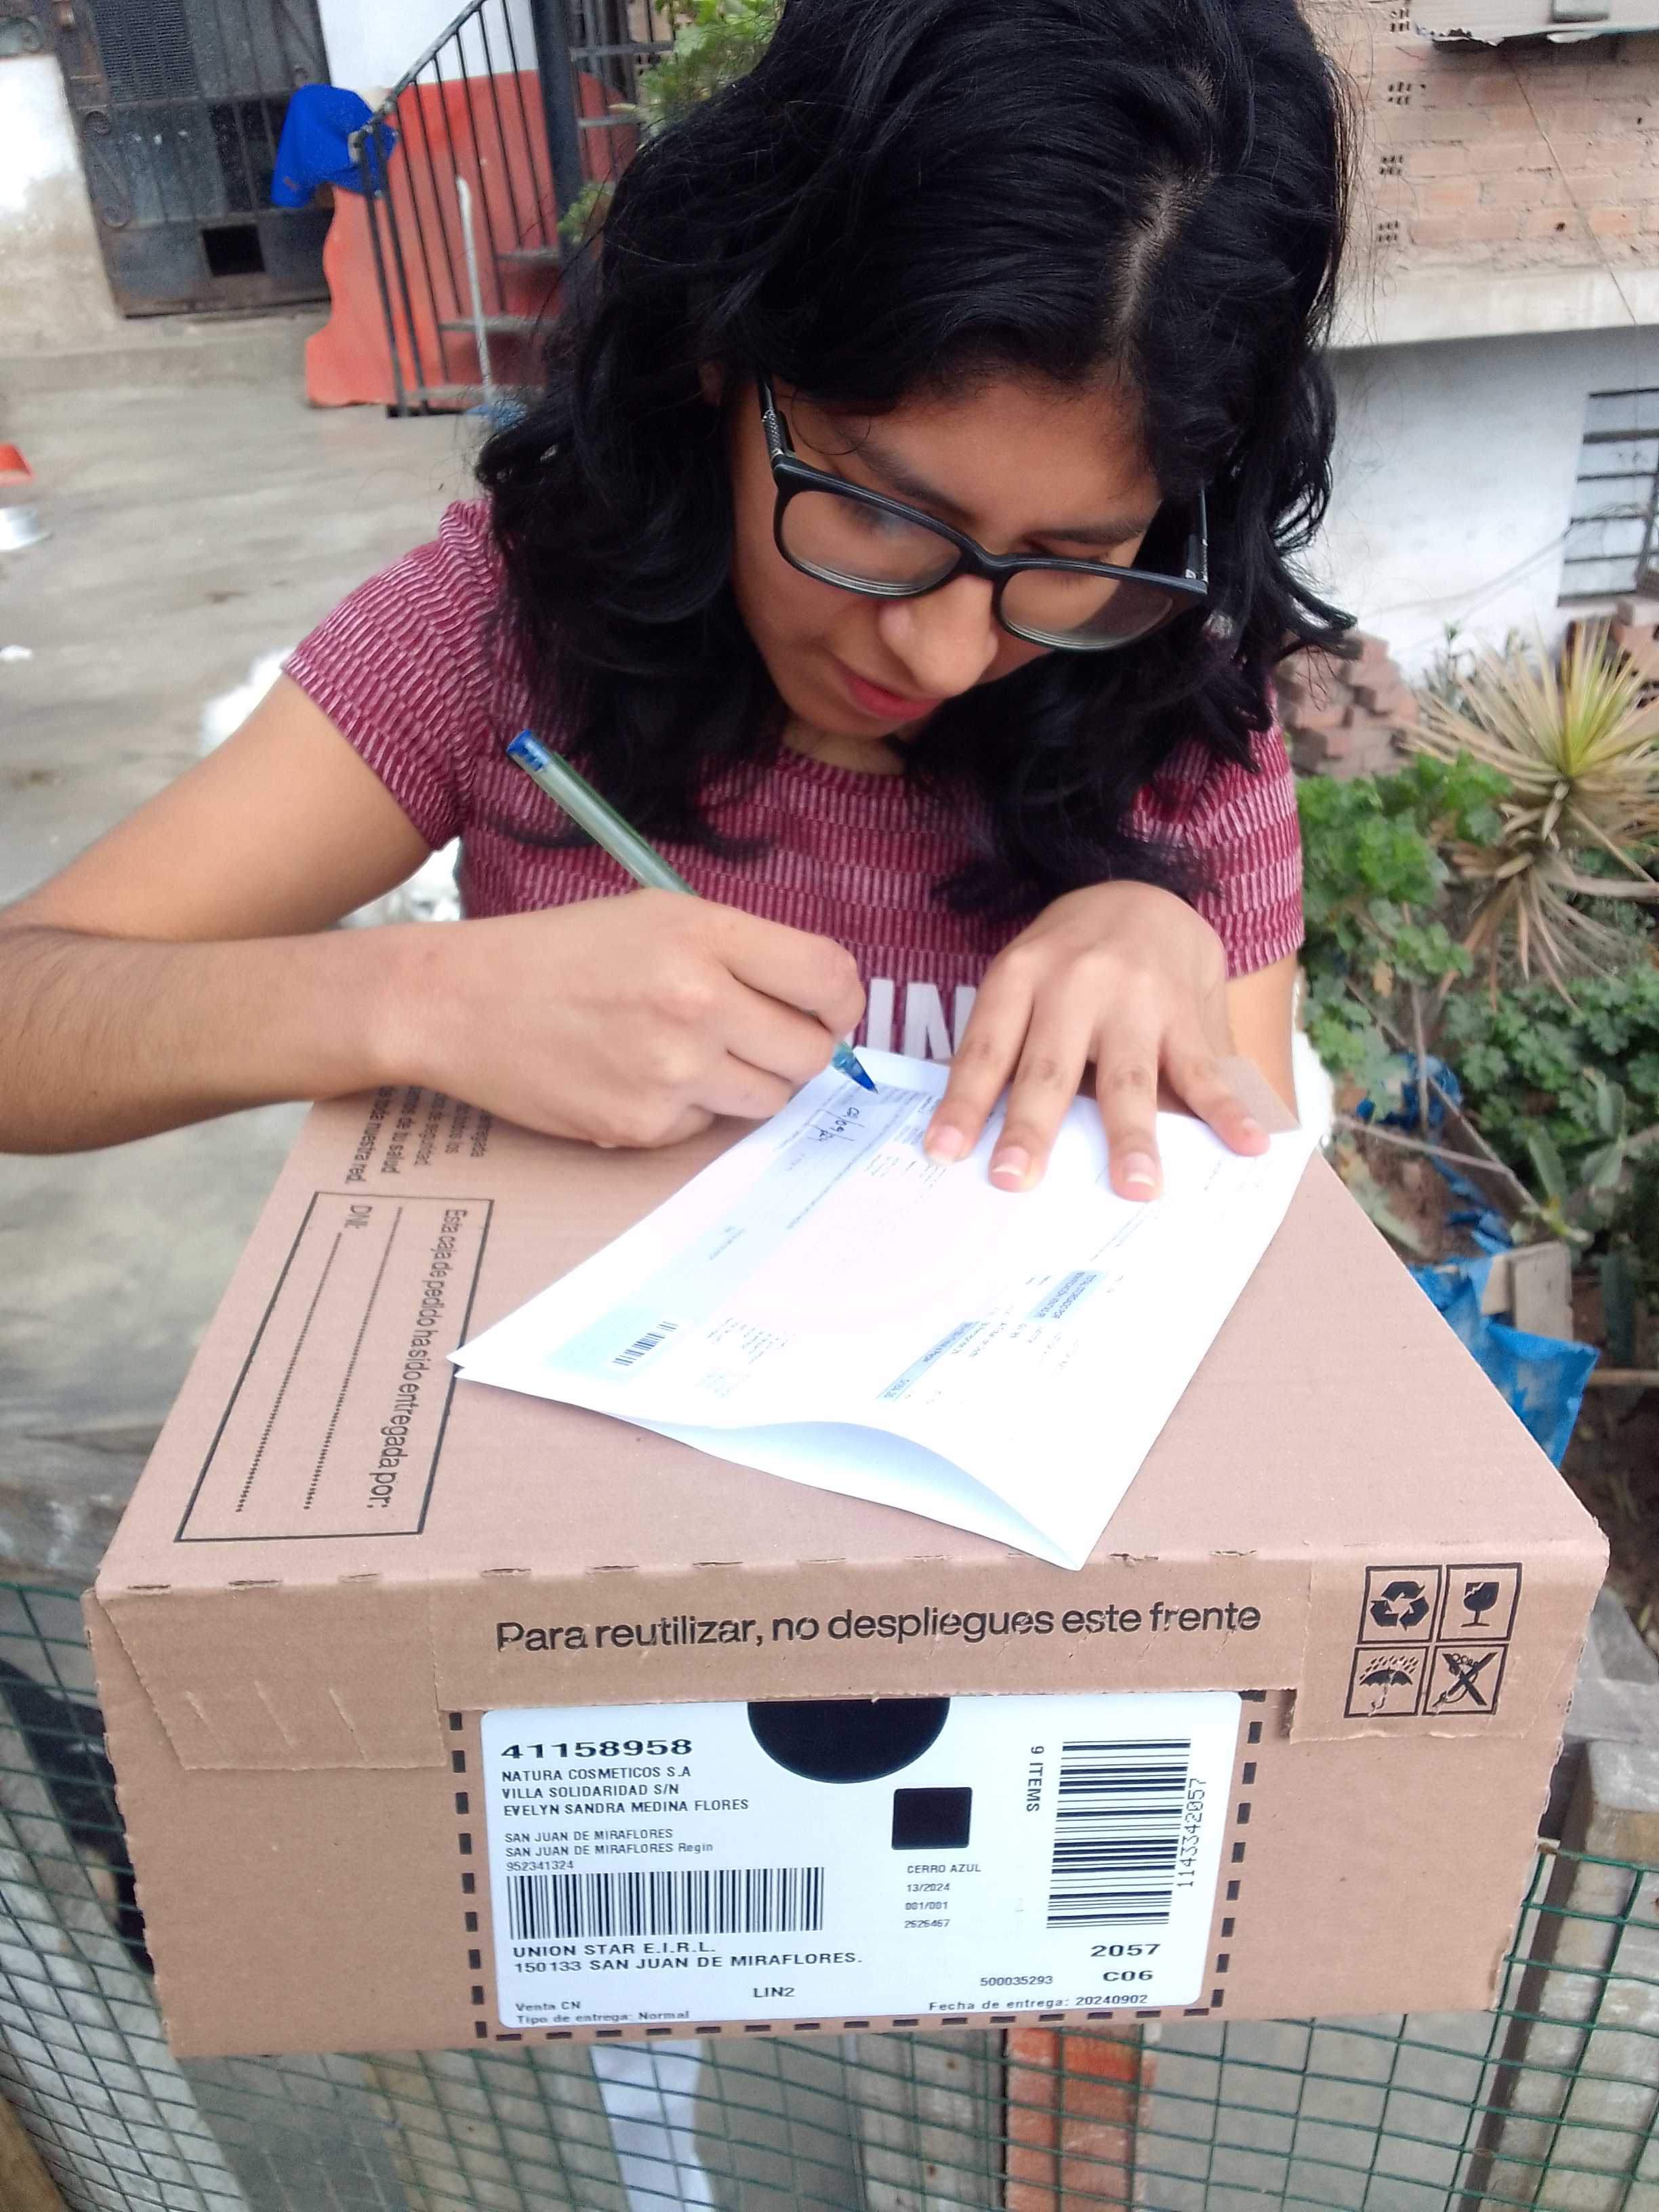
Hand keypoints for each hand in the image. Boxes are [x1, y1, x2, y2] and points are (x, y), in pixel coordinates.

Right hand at [394, 889, 864, 1148]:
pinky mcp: (642, 1126)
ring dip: (748, 1083)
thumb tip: (819, 1003)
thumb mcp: (656, 916)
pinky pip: (707, 1128)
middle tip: (758, 1036)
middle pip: (812, 1053)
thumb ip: (740, 951)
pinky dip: (689, 1111)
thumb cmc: (561, 953)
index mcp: (705, 937)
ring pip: (770, 1100)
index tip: (829, 1010)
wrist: (460, 1001)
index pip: (831, 978)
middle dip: (797, 1049)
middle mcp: (696, 1003)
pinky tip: (640, 1078)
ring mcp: (670, 1072)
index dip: (842, 1002)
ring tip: (691, 1054)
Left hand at [924, 882, 1266, 1196]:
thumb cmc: (1067, 961)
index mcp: (1020, 978)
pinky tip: (1245, 1143)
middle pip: (1049, 1067)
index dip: (963, 1103)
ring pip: (1127, 1076)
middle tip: (1015, 1178)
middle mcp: (1073, 983)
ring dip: (1131, 1134)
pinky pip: (1203, 1067)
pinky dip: (1226, 1109)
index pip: (986, 1050)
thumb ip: (1009, 1046)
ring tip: (1136, 1186)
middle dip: (1031, 1126)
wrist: (1140, 893)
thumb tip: (969, 1134)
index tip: (944, 1153)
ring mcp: (1134, 997)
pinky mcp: (1185, 1010)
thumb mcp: (1024, 980)